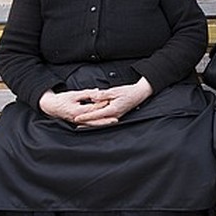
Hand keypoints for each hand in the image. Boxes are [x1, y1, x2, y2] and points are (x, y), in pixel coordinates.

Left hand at [39, 77, 153, 126]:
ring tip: (81, 124)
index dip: (85, 117)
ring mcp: (116, 116)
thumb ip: (102, 95)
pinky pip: (105, 119)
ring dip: (91, 123)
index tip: (76, 119)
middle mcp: (114, 115)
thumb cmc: (128, 92)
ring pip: (101, 121)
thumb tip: (93, 98)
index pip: (95, 115)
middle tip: (75, 125)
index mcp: (112, 110)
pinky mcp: (116, 115)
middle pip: (97, 121)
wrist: (139, 94)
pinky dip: (98, 120)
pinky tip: (93, 120)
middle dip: (86, 124)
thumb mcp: (114, 91)